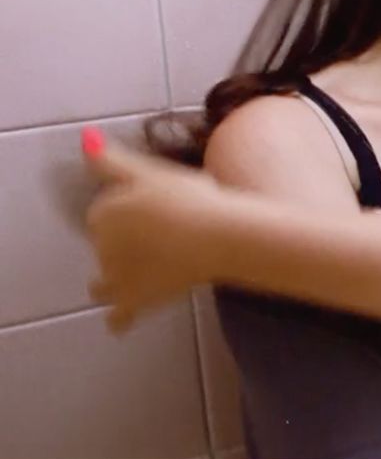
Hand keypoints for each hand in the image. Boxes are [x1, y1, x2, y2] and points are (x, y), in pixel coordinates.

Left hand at [80, 128, 226, 334]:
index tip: (152, 210)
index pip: (105, 213)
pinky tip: (121, 321)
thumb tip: (83, 137)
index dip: (127, 212)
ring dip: (111, 281)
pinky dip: (119, 319)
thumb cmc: (192, 198)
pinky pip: (119, 316)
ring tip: (135, 275)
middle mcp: (102, 246)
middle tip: (159, 239)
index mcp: (104, 213)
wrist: (219, 236)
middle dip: (122, 245)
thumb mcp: (151, 171)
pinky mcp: (136, 300)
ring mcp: (118, 277)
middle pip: (105, 246)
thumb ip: (112, 160)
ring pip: (104, 281)